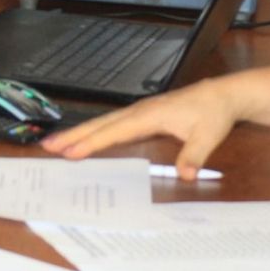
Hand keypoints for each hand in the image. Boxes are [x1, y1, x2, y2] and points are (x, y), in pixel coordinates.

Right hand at [40, 78, 237, 176]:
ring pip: (103, 122)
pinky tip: (85, 140)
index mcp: (150, 114)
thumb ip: (194, 155)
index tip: (71, 152)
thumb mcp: (209, 136)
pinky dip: (94, 132)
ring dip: (79, 133)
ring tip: (56, 143)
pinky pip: (112, 124)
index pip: (115, 130)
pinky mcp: (141, 115)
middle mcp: (139, 111)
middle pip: (101, 124)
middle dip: (74, 135)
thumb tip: (185, 175)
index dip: (92, 142)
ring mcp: (139, 112)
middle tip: (48, 146)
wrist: (222, 96)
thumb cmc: (213, 114)